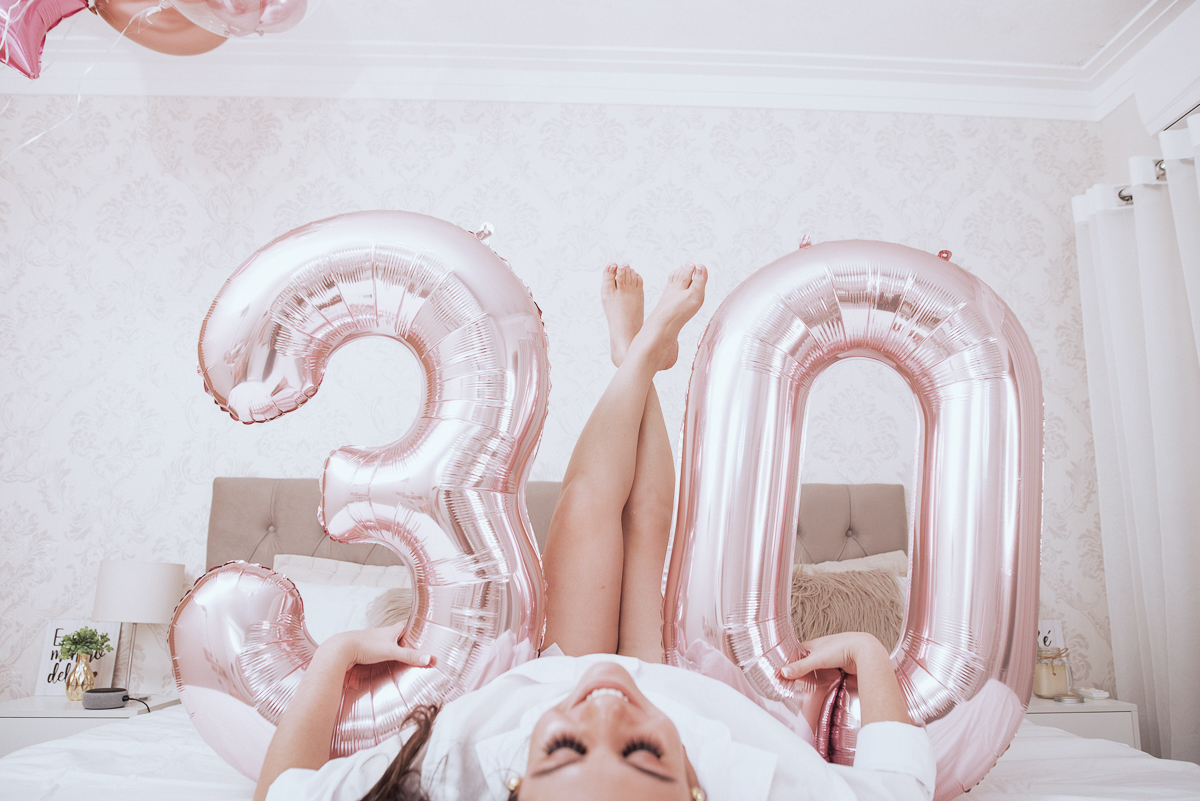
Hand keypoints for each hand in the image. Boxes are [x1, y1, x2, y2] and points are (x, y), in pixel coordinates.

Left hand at [317, 623, 434, 671]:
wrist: (341, 650)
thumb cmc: (365, 646)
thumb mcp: (391, 651)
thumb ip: (410, 656)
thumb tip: (430, 659)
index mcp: (391, 630)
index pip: (407, 624)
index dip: (416, 626)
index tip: (425, 627)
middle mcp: (383, 635)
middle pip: (399, 635)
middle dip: (408, 640)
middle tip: (419, 646)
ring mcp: (374, 643)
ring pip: (389, 645)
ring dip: (396, 650)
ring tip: (406, 658)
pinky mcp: (366, 652)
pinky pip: (380, 655)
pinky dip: (385, 659)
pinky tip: (387, 665)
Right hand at [779, 631, 887, 680]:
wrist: (865, 652)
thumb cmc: (842, 648)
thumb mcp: (816, 659)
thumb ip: (800, 667)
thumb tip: (783, 672)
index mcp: (815, 644)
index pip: (799, 651)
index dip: (791, 659)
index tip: (784, 668)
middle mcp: (824, 650)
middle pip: (810, 661)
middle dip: (804, 669)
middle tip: (794, 680)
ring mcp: (834, 659)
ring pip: (821, 669)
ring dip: (816, 675)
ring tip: (807, 686)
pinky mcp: (843, 667)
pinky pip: (831, 675)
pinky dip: (827, 680)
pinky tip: (825, 686)